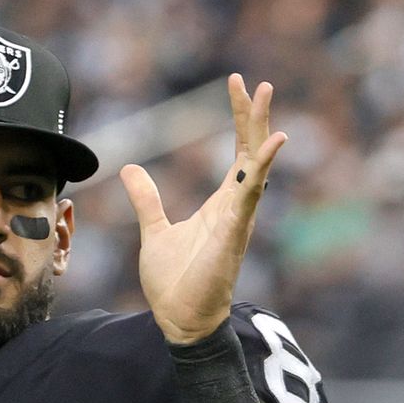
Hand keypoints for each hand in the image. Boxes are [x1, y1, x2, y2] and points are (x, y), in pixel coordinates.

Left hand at [120, 74, 286, 343]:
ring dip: (262, 131)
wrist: (179, 320)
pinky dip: (260, 167)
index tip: (236, 83)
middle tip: (260, 82)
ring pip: (255, 166)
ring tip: (266, 96)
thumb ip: (146, 199)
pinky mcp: (233, 233)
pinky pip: (250, 194)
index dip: (239, 119)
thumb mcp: (154, 229)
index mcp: (221, 203)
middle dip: (255, 116)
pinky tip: (273, 144)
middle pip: (251, 151)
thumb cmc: (174, 282)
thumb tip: (130, 168)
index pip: (237, 152)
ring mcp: (238, 218)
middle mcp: (236, 206)